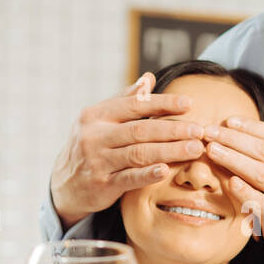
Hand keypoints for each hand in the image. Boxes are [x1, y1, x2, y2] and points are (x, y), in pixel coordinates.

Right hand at [50, 72, 206, 229]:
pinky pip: (129, 178)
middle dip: (173, 129)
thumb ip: (125, 100)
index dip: (162, 104)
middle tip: (199, 130)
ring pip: (139, 153)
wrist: (65, 183)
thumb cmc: (91, 146)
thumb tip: (148, 78)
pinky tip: (166, 170)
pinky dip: (148, 174)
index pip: (134, 106)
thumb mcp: (100, 120)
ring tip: (194, 149)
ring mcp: (98, 161)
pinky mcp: (102, 184)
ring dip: (170, 150)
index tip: (188, 104)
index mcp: (96, 115)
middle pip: (140, 130)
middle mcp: (95, 136)